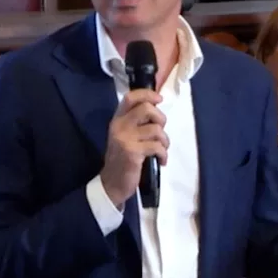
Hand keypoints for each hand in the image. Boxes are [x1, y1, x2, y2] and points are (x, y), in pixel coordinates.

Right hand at [99, 89, 168, 204]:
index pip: (130, 97)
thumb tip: (157, 108)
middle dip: (161, 118)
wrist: (113, 183)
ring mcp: (125, 139)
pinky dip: (164, 154)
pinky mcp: (133, 152)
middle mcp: (119, 126)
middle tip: (160, 132)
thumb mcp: (126, 136)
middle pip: (146, 109)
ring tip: (161, 149)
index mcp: (118, 119)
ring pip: (156, 129)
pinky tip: (161, 160)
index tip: (159, 99)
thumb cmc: (123, 158)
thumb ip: (137, 122)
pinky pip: (157, 146)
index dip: (147, 94)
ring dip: (165, 140)